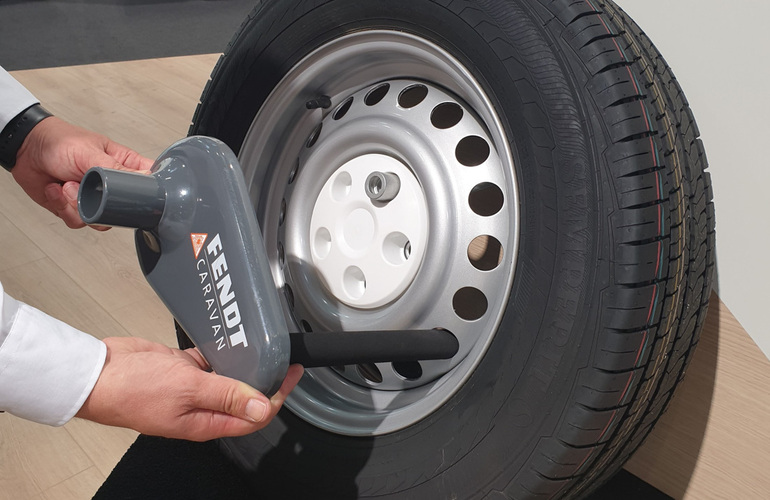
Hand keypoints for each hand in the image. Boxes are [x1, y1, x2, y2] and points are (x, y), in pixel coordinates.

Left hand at [12, 116, 153, 228]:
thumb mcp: (90, 152)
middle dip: (102, 204)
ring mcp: (94, 199)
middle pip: (125, 210)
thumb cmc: (59, 142)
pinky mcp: (76, 209)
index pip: (149, 182)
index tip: (135, 196)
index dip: (148, 193)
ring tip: (67, 185)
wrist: (25, 151)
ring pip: (101, 220)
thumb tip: (144, 179)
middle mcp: (111, 185)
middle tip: (87, 189)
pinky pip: (78, 221)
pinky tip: (57, 190)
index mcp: (123, 166)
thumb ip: (116, 169)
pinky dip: (63, 207)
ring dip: (77, 205)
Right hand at [75, 337, 303, 440]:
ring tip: (263, 346)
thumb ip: (227, 396)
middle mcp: (202, 408)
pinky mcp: (181, 370)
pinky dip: (221, 352)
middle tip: (283, 357)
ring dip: (245, 365)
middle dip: (267, 379)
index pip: (254, 415)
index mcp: (206, 422)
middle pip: (245, 397)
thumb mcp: (188, 389)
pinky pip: (209, 362)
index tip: (291, 374)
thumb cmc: (132, 389)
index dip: (277, 396)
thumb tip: (263, 408)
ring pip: (228, 378)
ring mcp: (191, 389)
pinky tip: (230, 339)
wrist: (96, 373)